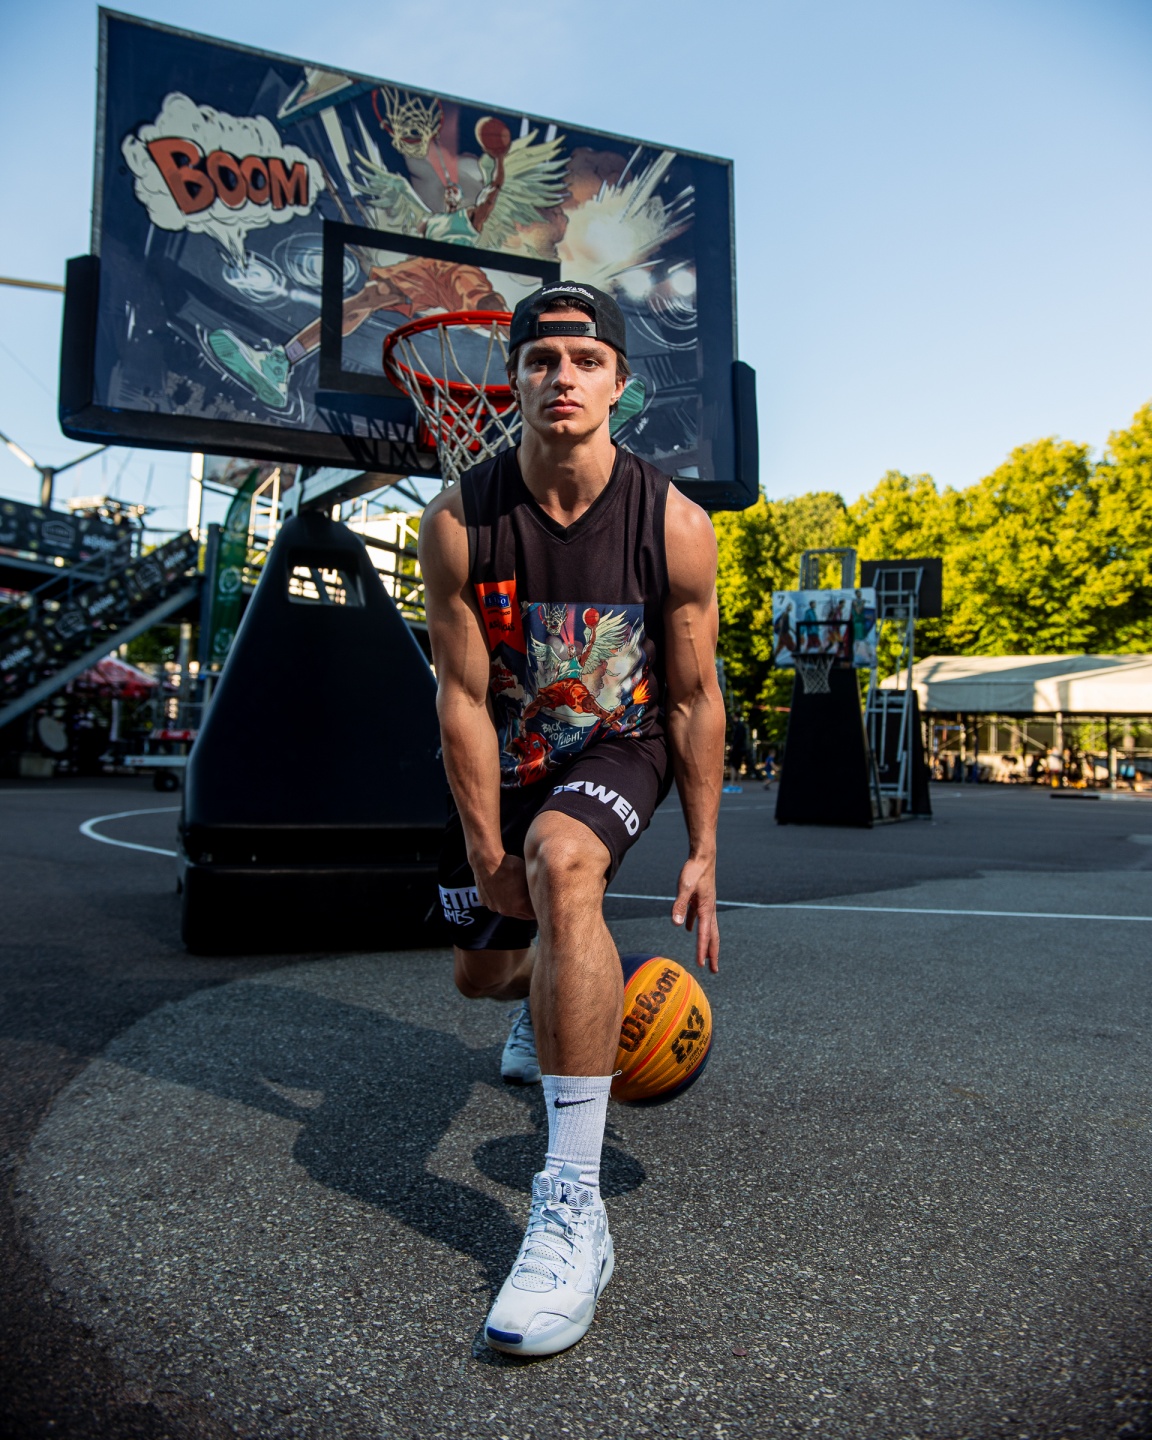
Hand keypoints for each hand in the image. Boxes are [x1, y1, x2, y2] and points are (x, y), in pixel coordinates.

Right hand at [473, 852, 535, 921]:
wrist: (487, 860)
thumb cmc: (510, 865)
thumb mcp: (528, 876)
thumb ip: (533, 890)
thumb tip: (538, 894)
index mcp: (520, 906)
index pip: (535, 914)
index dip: (539, 908)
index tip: (542, 903)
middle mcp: (507, 910)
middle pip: (522, 915)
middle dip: (528, 909)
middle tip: (532, 900)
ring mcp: (493, 907)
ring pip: (507, 910)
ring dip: (512, 904)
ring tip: (514, 890)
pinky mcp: (483, 901)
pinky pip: (494, 903)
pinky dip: (497, 898)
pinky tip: (500, 887)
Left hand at [672, 855, 719, 972]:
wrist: (703, 857)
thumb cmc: (694, 871)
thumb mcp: (684, 888)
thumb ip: (680, 906)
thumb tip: (677, 925)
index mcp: (706, 910)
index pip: (704, 935)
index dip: (702, 951)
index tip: (701, 965)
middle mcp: (709, 910)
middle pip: (712, 937)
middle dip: (713, 954)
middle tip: (714, 970)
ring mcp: (706, 905)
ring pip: (708, 929)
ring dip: (707, 943)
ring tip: (706, 956)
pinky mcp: (701, 900)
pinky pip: (700, 918)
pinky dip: (696, 926)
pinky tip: (689, 930)